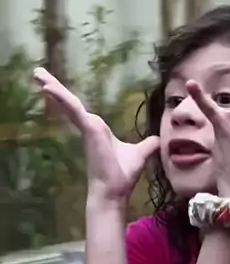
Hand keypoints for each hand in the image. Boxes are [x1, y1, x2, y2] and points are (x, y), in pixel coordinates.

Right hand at [33, 68, 160, 203]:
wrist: (114, 191)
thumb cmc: (122, 175)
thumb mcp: (139, 154)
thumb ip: (147, 145)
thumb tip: (157, 140)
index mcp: (98, 129)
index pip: (78, 107)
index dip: (65, 96)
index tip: (52, 85)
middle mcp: (90, 126)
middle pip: (69, 102)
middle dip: (54, 86)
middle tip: (37, 72)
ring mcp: (87, 127)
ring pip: (69, 102)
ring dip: (53, 87)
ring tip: (37, 73)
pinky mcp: (88, 129)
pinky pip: (74, 109)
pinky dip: (62, 98)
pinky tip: (49, 88)